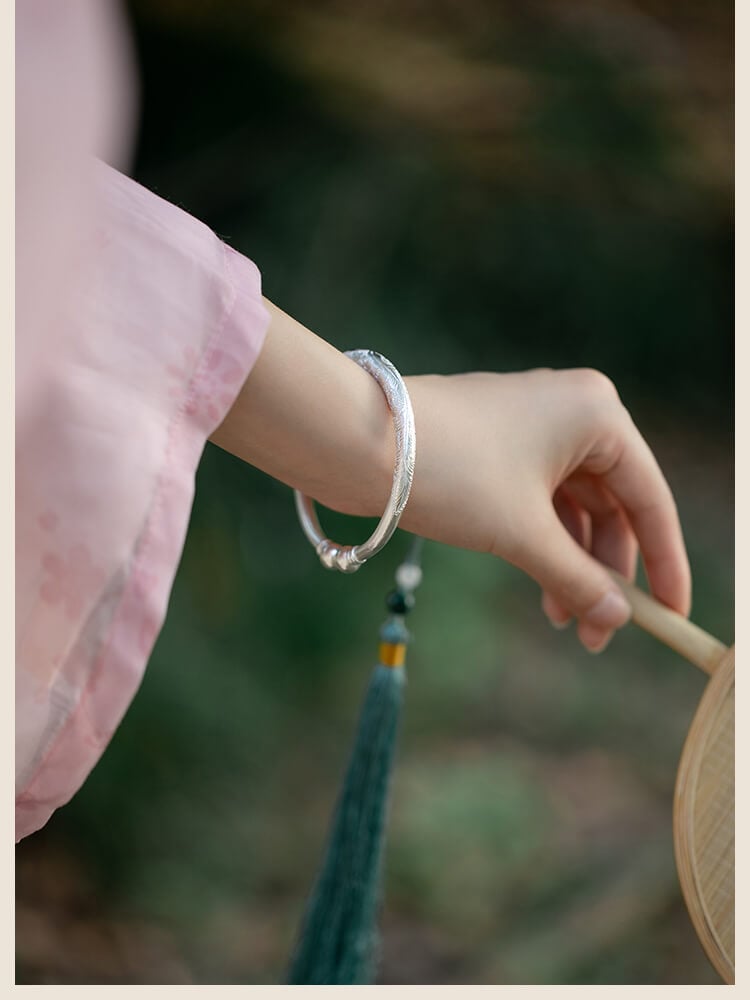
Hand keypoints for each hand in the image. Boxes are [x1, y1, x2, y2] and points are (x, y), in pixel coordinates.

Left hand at [213, 301, 689, 654]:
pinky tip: (542, 590)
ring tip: (562, 620)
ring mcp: (532, 427)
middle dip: (606, 574)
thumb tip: (617, 620)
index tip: (672, 616)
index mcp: (597, 415)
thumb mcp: (523, 533)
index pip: (649, 498)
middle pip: (611, 508)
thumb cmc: (452, 472)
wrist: (359, 441)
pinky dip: (543, 546)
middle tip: (597, 634)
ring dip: (571, 566)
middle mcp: (572, 412)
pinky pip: (539, 503)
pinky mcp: (498, 446)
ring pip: (573, 510)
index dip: (664, 562)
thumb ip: (578, 579)